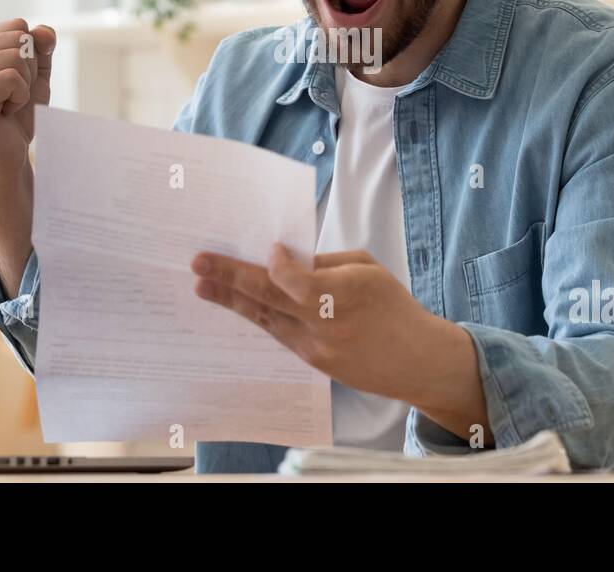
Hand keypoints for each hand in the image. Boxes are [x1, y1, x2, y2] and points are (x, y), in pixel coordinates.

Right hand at [0, 17, 55, 195]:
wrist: (9, 154)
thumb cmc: (17, 114)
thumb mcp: (36, 74)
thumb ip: (41, 48)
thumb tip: (44, 31)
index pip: (18, 26)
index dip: (30, 55)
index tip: (15, 80)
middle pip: (19, 39)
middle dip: (28, 70)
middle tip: (12, 95)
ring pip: (16, 58)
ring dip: (24, 86)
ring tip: (7, 104)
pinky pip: (11, 78)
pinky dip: (19, 97)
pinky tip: (5, 112)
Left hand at [190, 245, 462, 406]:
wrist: (415, 360)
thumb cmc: (393, 306)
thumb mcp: (368, 270)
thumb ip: (327, 264)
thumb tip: (287, 261)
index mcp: (346, 293)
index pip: (296, 280)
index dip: (276, 265)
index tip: (268, 250)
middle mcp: (326, 324)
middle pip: (270, 298)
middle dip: (230, 278)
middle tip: (199, 264)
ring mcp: (317, 348)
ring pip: (266, 319)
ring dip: (231, 301)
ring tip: (202, 285)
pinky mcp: (313, 363)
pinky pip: (278, 334)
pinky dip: (257, 317)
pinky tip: (237, 304)